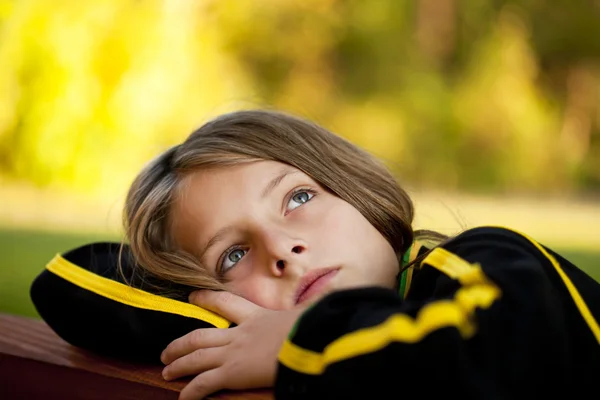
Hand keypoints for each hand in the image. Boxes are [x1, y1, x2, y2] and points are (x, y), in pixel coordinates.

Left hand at [161, 291, 303, 399]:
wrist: (308, 341)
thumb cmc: (312, 327)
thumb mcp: (308, 315)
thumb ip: (307, 310)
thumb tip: (325, 298)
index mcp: (258, 316)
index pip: (226, 303)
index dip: (207, 299)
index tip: (192, 296)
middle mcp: (240, 333)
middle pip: (201, 334)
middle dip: (181, 342)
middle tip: (166, 349)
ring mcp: (233, 353)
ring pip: (196, 356)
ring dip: (178, 364)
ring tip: (166, 370)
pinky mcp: (232, 373)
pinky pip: (203, 383)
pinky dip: (190, 392)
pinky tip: (181, 398)